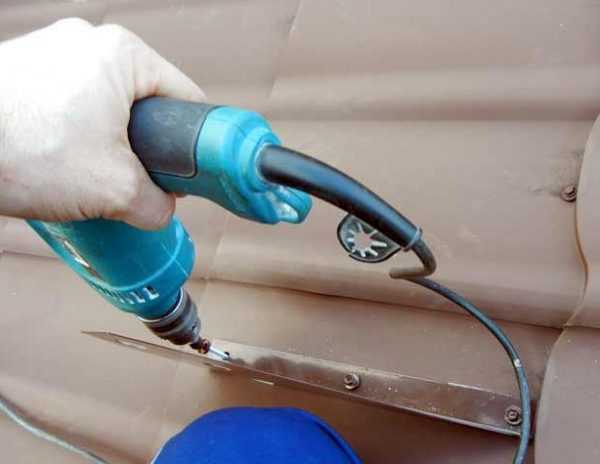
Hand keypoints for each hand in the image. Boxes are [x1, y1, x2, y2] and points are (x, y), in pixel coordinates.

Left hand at [0, 18, 204, 229]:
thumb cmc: (23, 151)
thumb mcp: (115, 191)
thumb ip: (157, 204)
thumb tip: (161, 208)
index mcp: (123, 54)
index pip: (185, 98)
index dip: (192, 143)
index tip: (183, 174)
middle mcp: (89, 41)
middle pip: (146, 103)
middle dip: (145, 147)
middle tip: (134, 181)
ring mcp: (52, 51)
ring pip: (107, 105)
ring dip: (109, 142)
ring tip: (92, 176)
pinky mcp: (26, 69)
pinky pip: (72, 103)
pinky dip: (76, 133)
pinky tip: (62, 162)